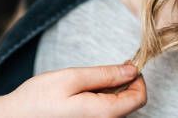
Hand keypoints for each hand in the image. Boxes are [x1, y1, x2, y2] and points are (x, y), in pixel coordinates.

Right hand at [0, 64, 146, 117]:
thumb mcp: (72, 78)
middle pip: (130, 103)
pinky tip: (84, 93)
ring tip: (88, 83)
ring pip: (117, 107)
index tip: (126, 65)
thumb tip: (132, 70)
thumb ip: (105, 75)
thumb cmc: (38, 99)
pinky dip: (101, 99)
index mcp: (102, 114)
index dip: (137, 78)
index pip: (139, 98)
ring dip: (111, 91)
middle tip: (105, 71)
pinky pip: (104, 112)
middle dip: (123, 83)